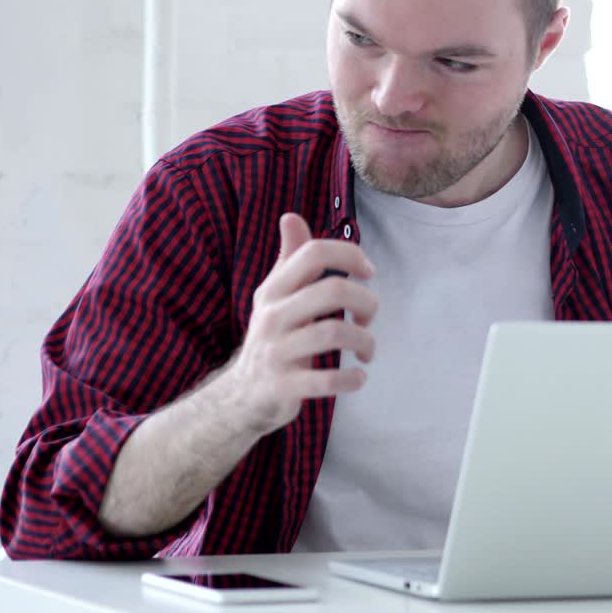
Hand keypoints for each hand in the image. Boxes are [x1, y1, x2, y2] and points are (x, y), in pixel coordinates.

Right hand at [220, 213, 379, 435]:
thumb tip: (291, 217)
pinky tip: (358, 377)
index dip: (350, 255)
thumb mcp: (275, 296)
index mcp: (274, 289)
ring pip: (334, 332)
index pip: (314, 253)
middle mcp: (272, 315)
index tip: (368, 272)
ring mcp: (276, 351)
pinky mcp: (282, 386)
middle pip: (332, 290)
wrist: (241, 395)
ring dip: (365, 341)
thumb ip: (290, 258)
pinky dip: (351, 379)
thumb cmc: (273, 336)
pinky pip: (325, 380)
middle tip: (370, 318)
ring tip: (367, 350)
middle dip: (366, 301)